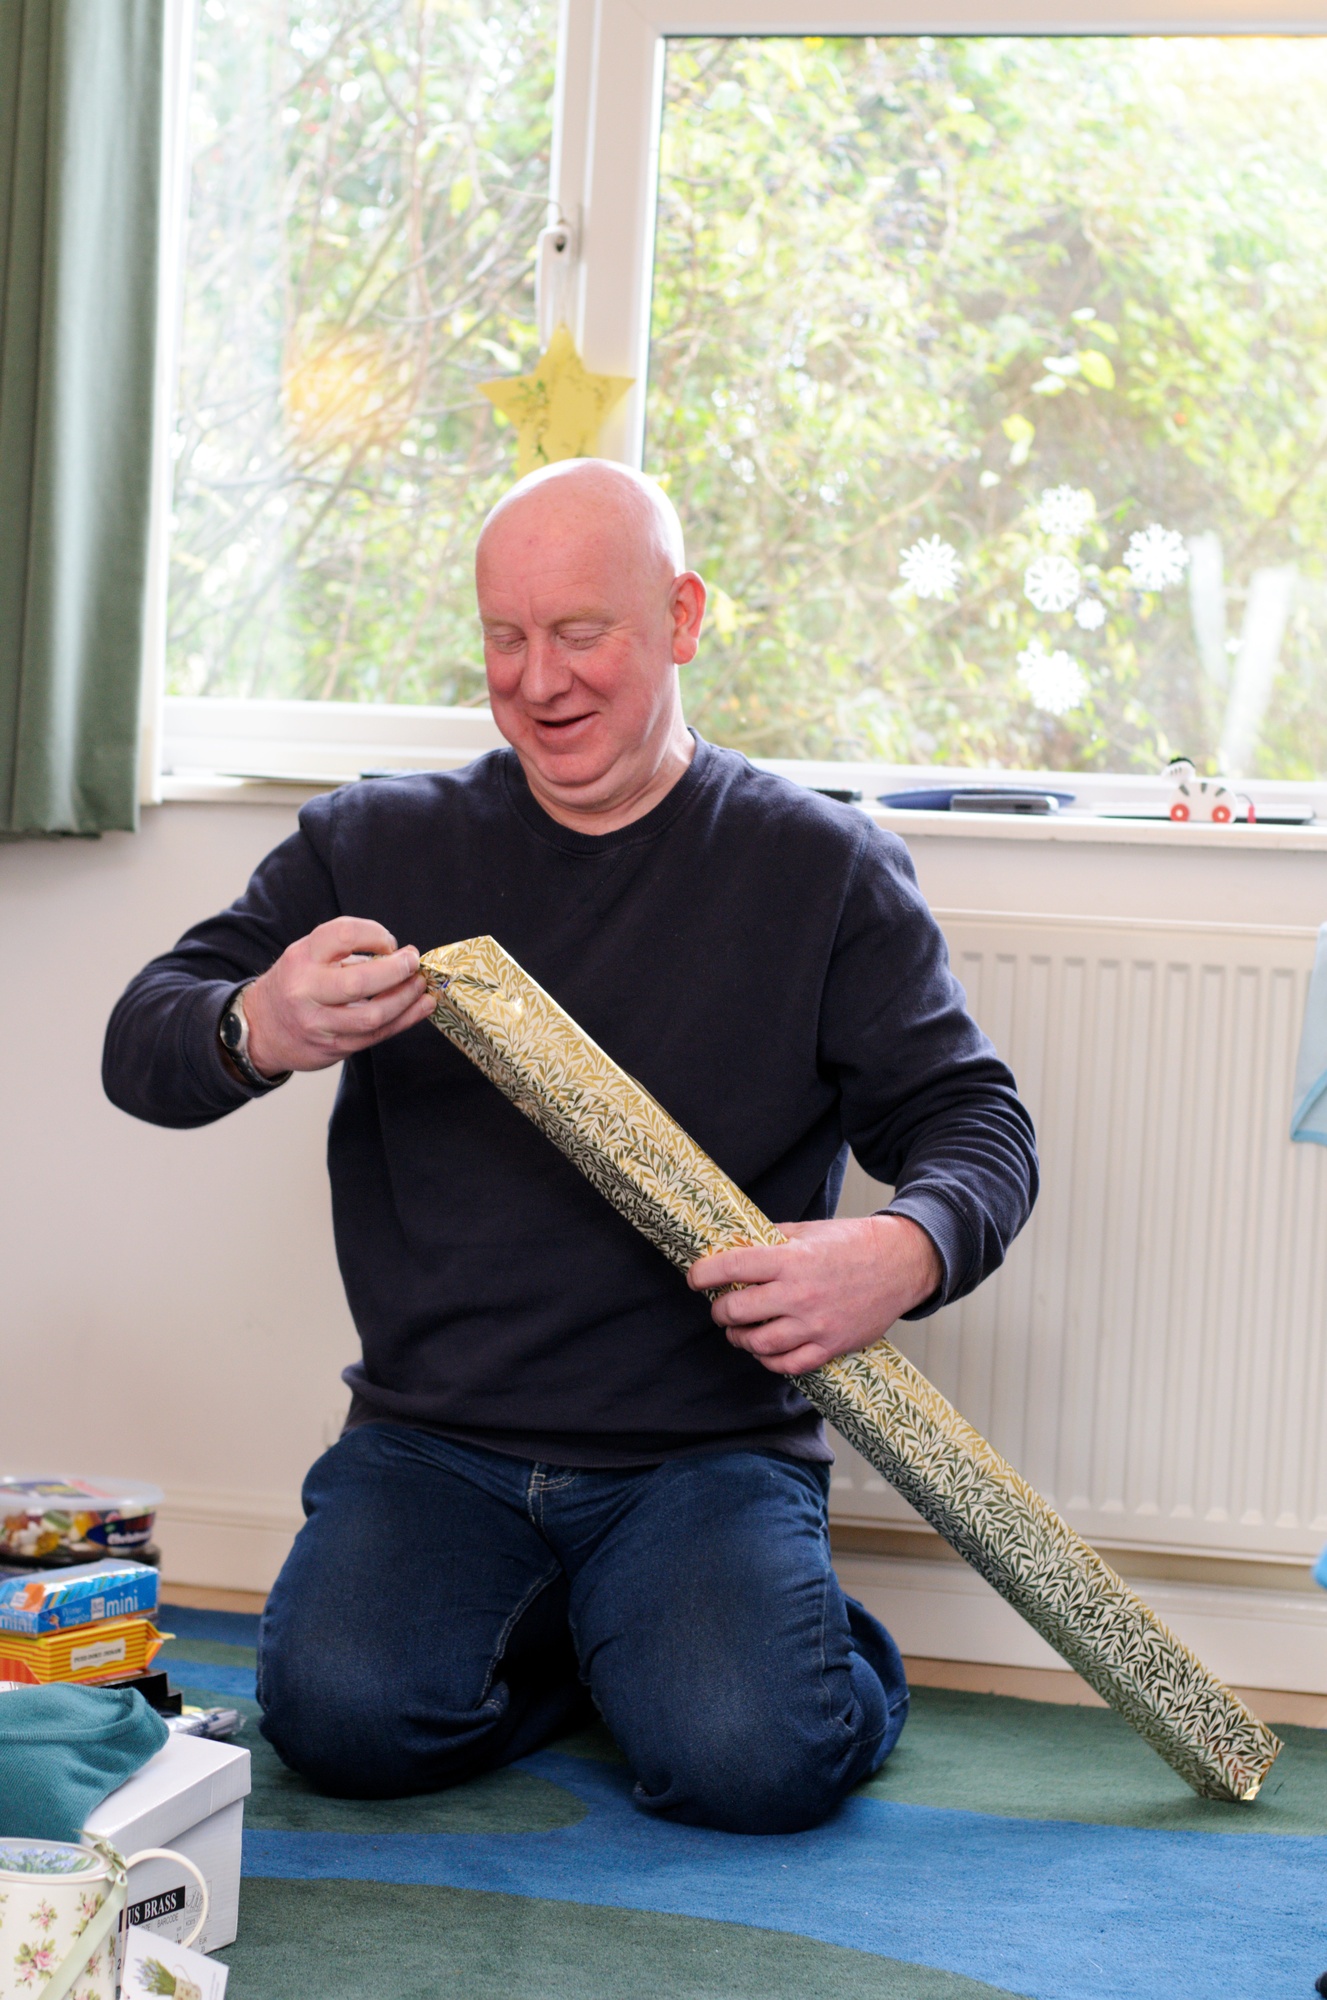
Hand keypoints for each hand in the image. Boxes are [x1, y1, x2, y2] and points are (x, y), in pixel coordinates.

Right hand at [242, 918, 433, 1074]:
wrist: (260, 1029)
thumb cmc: (295, 984)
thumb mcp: (308, 956)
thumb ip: (347, 952)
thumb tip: (399, 954)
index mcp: (302, 958)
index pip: (343, 935)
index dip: (375, 934)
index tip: (389, 943)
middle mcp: (306, 990)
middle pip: (361, 981)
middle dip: (397, 970)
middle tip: (413, 962)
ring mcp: (318, 1023)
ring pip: (373, 1015)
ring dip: (406, 998)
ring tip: (421, 985)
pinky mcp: (332, 1048)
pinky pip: (376, 1036)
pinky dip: (405, 1020)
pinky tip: (420, 1007)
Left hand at [687, 1214, 942, 1376]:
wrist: (901, 1264)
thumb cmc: (853, 1243)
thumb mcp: (809, 1231)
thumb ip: (772, 1240)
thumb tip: (735, 1246)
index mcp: (791, 1259)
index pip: (732, 1268)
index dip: (703, 1274)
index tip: (695, 1277)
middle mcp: (800, 1294)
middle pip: (737, 1311)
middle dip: (720, 1310)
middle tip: (720, 1306)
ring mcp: (815, 1324)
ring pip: (758, 1344)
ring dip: (739, 1338)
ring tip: (738, 1330)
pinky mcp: (830, 1346)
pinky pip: (788, 1365)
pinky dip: (768, 1360)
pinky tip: (765, 1350)